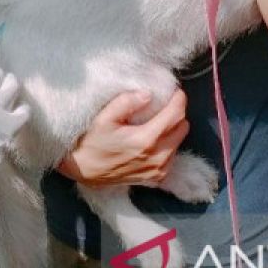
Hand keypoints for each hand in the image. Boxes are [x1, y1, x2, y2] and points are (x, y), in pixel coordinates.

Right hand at [57, 90, 188, 186]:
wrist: (84, 171)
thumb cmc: (92, 143)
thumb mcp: (104, 118)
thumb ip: (126, 102)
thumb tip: (148, 94)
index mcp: (146, 139)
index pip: (175, 114)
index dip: (178, 99)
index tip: (174, 91)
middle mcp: (157, 157)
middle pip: (182, 127)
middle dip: (176, 113)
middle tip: (163, 105)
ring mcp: (159, 169)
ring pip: (179, 141)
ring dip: (173, 129)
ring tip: (156, 121)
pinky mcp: (157, 177)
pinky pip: (172, 156)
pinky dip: (167, 144)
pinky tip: (153, 140)